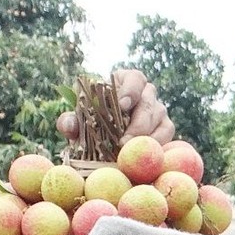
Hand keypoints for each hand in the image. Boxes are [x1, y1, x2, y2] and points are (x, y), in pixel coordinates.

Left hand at [57, 69, 176, 146]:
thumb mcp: (80, 119)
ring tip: (130, 152)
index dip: (131, 90)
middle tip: (123, 141)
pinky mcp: (165, 127)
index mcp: (127, 81)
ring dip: (146, 137)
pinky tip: (142, 156)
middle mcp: (146, 93)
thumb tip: (68, 125)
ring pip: (160, 119)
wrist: (104, 138)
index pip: (135, 79)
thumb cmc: (93, 121)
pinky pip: (167, 134)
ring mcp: (158, 110)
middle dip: (137, 123)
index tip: (122, 105)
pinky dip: (156, 145)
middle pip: (149, 103)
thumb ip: (72, 121)